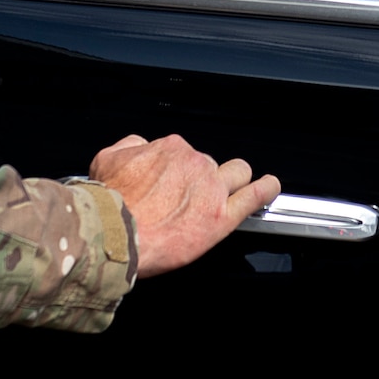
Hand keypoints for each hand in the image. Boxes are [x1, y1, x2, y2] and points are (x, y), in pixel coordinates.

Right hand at [90, 134, 280, 277]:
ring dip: (234, 181)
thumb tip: (141, 145)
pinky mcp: (221, 216)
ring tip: (231, 192)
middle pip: (210, 165)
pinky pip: (254, 195)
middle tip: (188, 200)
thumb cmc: (107, 202)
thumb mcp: (107, 159)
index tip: (172, 183)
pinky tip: (270, 188)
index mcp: (170, 149)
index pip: (184, 154)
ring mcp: (211, 188)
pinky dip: (265, 190)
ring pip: (236, 173)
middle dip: (202, 179)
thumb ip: (130, 147)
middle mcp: (194, 163)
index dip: (179, 171)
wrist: (112, 232)